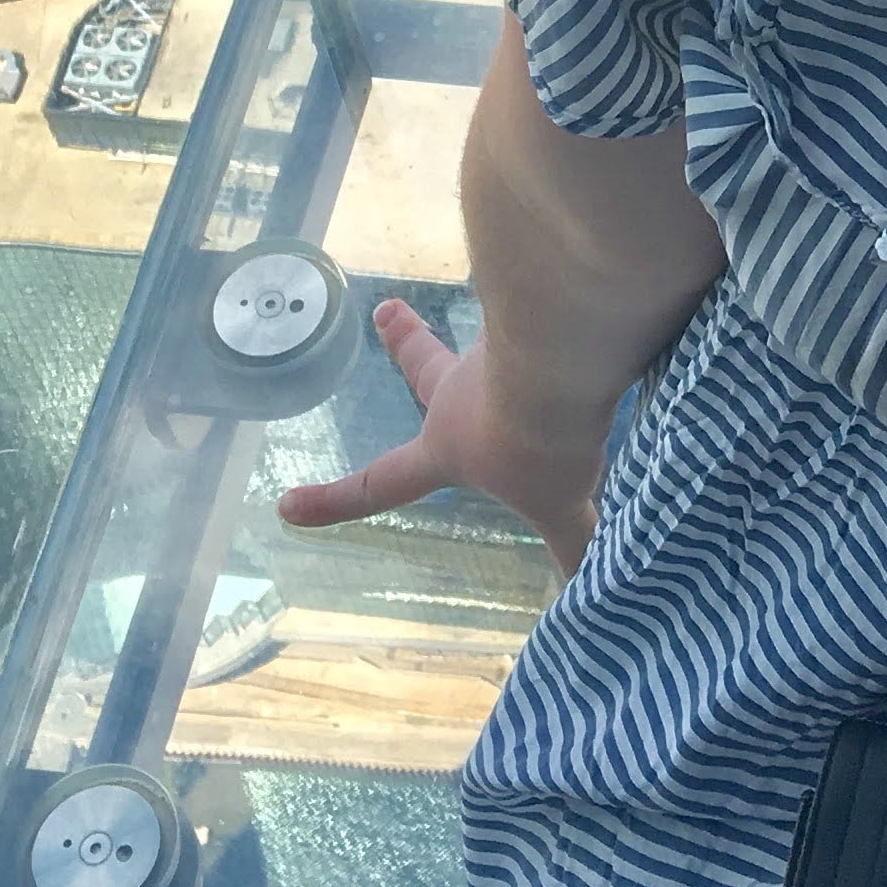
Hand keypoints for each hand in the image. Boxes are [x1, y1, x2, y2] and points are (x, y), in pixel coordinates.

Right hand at [275, 299, 603, 572]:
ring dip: (519, 329)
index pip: (383, 484)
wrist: (567, 356)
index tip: (286, 506)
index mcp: (449, 442)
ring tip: (560, 331)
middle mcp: (466, 386)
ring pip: (505, 334)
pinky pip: (555, 304)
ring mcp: (500, 339)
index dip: (335, 502)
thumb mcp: (561, 504)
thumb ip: (575, 540)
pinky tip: (599, 308)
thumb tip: (592, 585)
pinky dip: (572, 309)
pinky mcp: (540, 300)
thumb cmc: (543, 441)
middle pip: (428, 368)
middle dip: (406, 345)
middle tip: (388, 312)